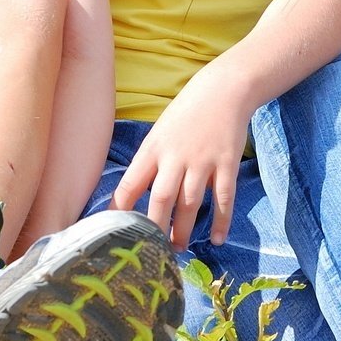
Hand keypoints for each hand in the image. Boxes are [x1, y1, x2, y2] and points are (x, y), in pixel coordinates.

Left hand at [112, 68, 254, 251]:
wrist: (225, 89)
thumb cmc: (187, 112)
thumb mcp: (160, 132)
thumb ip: (150, 162)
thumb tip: (136, 196)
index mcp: (154, 147)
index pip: (131, 184)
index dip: (120, 210)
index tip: (113, 231)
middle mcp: (176, 156)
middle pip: (160, 199)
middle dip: (155, 228)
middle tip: (151, 251)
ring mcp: (203, 160)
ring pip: (190, 203)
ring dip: (183, 230)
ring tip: (178, 248)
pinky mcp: (227, 163)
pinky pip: (223, 198)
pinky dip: (221, 221)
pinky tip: (217, 239)